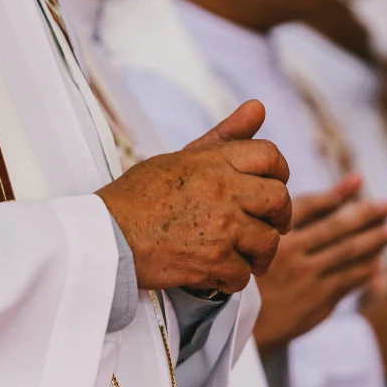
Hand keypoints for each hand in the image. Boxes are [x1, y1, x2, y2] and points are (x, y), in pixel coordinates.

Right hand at [97, 101, 291, 292]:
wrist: (106, 236)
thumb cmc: (139, 196)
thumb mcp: (181, 158)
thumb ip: (224, 136)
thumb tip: (259, 107)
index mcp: (214, 162)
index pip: (270, 156)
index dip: (279, 173)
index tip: (272, 188)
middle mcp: (223, 191)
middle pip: (279, 201)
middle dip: (280, 217)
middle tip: (270, 227)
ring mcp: (221, 227)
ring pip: (268, 242)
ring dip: (259, 254)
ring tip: (246, 257)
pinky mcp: (213, 261)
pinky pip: (243, 274)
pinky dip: (233, 279)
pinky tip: (219, 273)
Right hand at [254, 174, 386, 357]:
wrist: (239, 325)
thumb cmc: (254, 275)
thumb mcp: (266, 238)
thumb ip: (304, 212)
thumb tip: (348, 183)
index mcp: (271, 235)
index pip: (310, 205)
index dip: (336, 193)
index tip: (359, 181)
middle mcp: (289, 254)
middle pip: (337, 227)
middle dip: (368, 213)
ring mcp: (305, 278)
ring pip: (349, 253)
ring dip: (376, 240)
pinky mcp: (316, 301)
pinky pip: (349, 280)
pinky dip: (366, 269)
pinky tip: (378, 262)